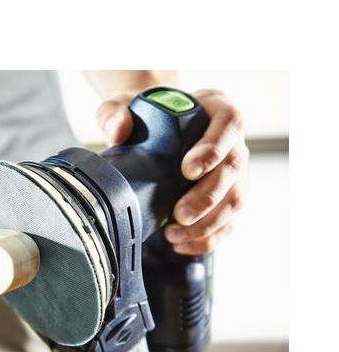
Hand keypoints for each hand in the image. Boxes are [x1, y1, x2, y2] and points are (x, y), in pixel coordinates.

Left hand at [96, 89, 248, 253]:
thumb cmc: (145, 115)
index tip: (187, 170)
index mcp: (214, 109)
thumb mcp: (124, 106)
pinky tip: (181, 245)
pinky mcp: (227, 197)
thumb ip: (115, 112)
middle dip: (208, 197)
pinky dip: (207, 239)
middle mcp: (231, 140)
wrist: (151, 131)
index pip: (230, 122)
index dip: (214, 148)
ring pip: (236, 199)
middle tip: (179, 215)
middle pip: (234, 168)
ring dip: (208, 224)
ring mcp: (233, 171)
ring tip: (174, 235)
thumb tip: (118, 131)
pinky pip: (229, 222)